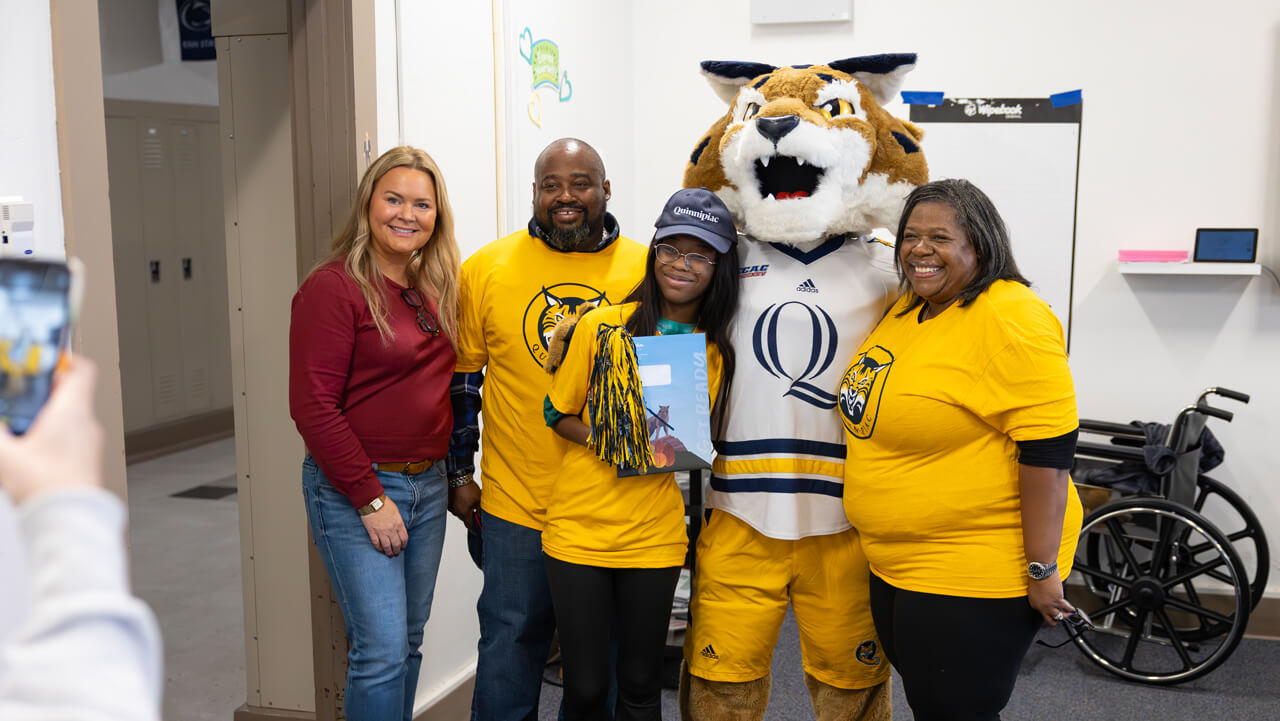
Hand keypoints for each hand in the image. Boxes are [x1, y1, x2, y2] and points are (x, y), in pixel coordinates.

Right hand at [0, 358, 103, 505]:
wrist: (69, 521)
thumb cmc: (47, 488)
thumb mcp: (4, 454)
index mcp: (72, 411)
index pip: (81, 368)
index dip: (61, 358)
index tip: (38, 358)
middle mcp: (87, 424)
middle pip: (67, 392)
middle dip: (38, 391)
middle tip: (15, 394)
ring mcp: (90, 443)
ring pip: (67, 416)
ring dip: (41, 415)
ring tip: (17, 425)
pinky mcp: (86, 461)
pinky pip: (69, 436)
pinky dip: (49, 434)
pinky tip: (28, 449)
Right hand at [360, 497, 407, 556]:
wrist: (372, 501)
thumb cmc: (385, 504)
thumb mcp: (396, 511)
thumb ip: (398, 520)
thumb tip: (399, 527)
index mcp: (398, 524)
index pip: (404, 538)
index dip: (404, 545)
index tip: (402, 548)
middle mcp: (391, 529)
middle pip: (396, 544)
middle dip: (396, 551)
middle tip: (396, 554)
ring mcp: (381, 532)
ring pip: (386, 546)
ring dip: (388, 552)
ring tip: (389, 555)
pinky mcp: (372, 532)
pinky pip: (376, 543)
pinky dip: (378, 548)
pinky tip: (380, 550)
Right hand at [449, 480, 481, 532]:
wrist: (457, 477)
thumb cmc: (468, 487)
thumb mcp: (478, 500)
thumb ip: (480, 511)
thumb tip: (481, 518)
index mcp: (464, 513)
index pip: (469, 525)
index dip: (474, 528)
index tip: (476, 530)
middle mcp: (456, 512)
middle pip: (464, 519)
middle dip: (469, 517)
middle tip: (474, 512)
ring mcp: (451, 507)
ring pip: (458, 513)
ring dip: (463, 511)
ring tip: (468, 502)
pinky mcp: (447, 503)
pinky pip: (454, 508)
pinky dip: (458, 506)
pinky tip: (462, 499)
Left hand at [1028, 572, 1075, 625]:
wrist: (1041, 572)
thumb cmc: (1036, 578)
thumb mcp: (1034, 592)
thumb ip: (1040, 599)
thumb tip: (1047, 601)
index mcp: (1034, 605)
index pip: (1043, 614)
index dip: (1049, 612)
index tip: (1053, 611)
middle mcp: (1042, 607)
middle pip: (1050, 620)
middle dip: (1056, 620)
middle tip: (1060, 617)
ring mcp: (1050, 605)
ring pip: (1060, 616)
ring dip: (1065, 616)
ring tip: (1068, 614)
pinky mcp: (1058, 600)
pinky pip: (1066, 608)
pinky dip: (1070, 609)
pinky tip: (1072, 609)